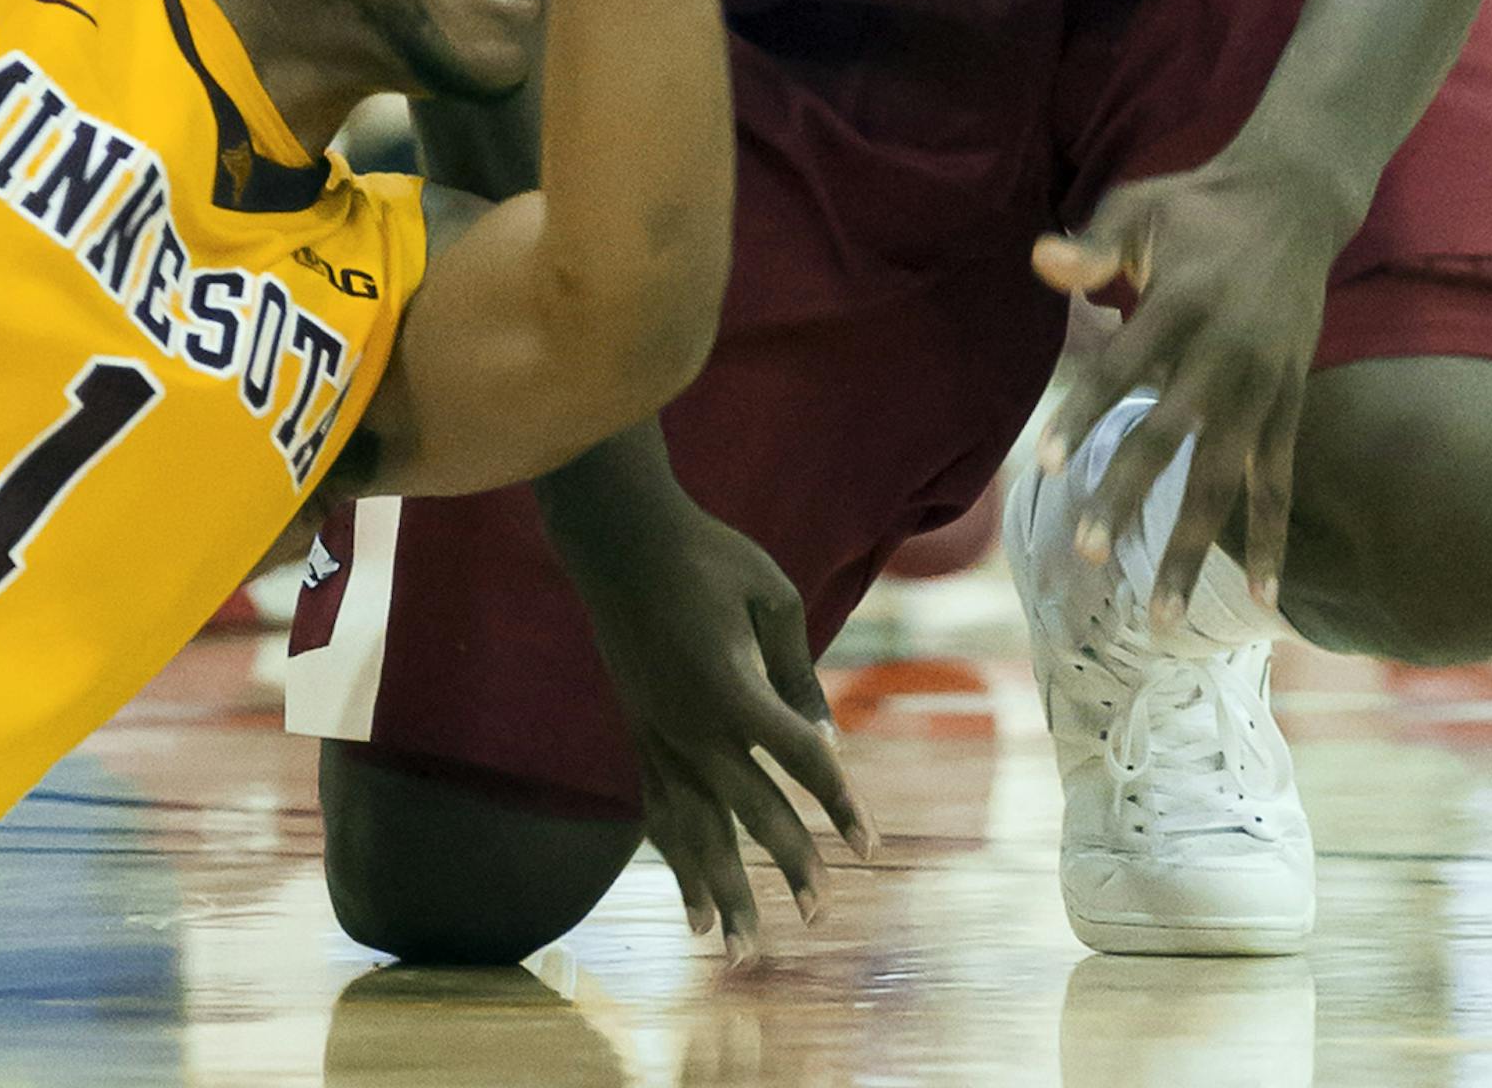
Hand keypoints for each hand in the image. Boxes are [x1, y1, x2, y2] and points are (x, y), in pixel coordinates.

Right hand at [563, 500, 878, 964]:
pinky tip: (694, 913)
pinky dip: (676, 863)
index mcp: (731, 683)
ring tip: (745, 952)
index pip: (800, 756)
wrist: (620, 538)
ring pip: (695, 829)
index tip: (871, 845)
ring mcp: (657, 734)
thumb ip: (799, 672)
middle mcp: (691, 722)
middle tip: (821, 912)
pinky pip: (658, 812)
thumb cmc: (708, 555)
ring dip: (723, 891)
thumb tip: (826, 740)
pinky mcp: (638, 734)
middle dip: (790, 863)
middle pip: (750, 808)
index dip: (840, 801)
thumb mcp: (773, 596)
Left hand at [1032, 149, 1349, 622]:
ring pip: (1226, 480)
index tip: (1046, 467)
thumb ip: (1094, 244)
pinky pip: (1280, 481)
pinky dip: (1273, 537)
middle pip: (1172, 437)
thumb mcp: (1141, 206)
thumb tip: (1041, 260)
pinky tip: (1265, 597)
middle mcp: (1227, 352)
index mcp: (1183, 301)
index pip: (1121, 368)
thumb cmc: (1198, 206)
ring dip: (1194, 546)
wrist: (1295, 199)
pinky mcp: (1292, 402)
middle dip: (1130, 497)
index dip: (1084, 416)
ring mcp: (1265, 385)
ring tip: (1162, 616)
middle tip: (1088, 554)